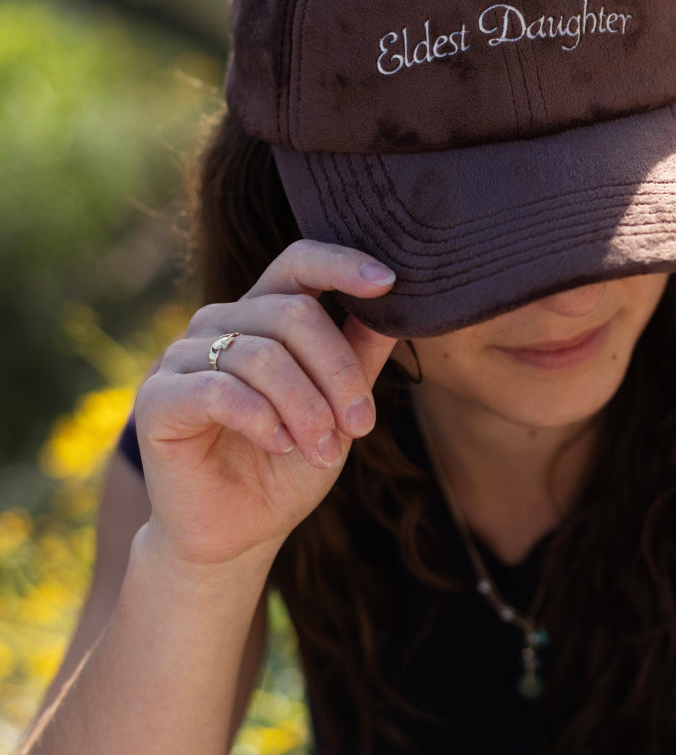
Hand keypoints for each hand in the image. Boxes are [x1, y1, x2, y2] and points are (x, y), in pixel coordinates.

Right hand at [132, 240, 398, 568]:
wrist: (238, 532)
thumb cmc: (291, 464)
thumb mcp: (339, 408)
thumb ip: (360, 355)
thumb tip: (399, 304)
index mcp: (264, 313)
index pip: (299, 261)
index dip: (342, 264)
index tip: (388, 281)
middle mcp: (222, 322)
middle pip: (294, 313)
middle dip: (338, 372)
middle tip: (360, 426)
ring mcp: (184, 355)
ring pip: (263, 354)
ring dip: (307, 407)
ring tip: (324, 450)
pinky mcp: (158, 398)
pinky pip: (219, 390)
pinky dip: (261, 418)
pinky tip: (279, 444)